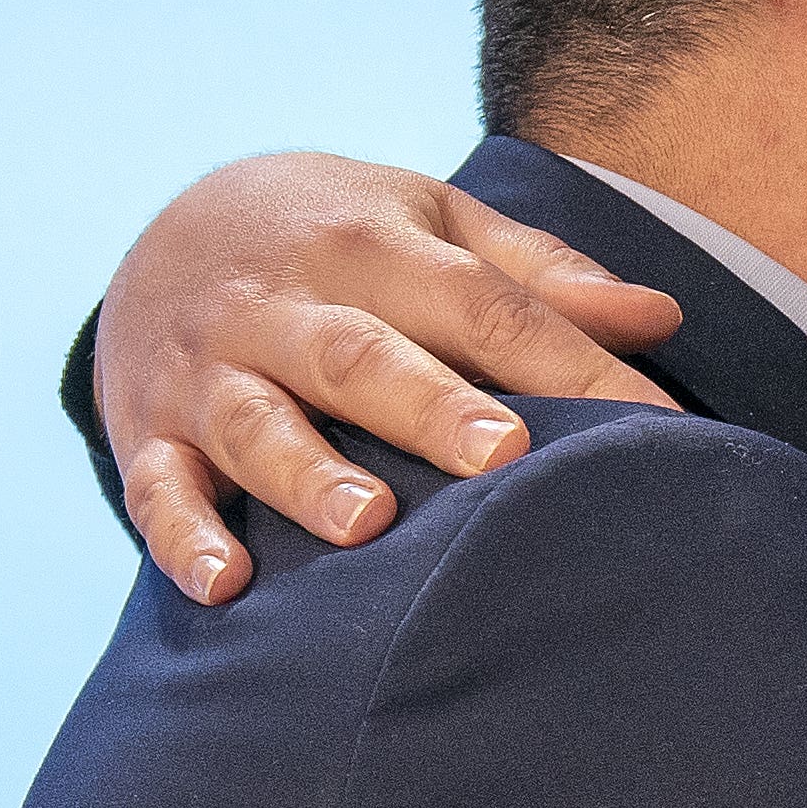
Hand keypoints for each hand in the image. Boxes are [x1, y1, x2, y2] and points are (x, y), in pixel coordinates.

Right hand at [98, 151, 688, 603]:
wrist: (164, 223)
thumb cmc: (340, 237)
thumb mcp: (432, 224)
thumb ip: (539, 275)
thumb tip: (660, 319)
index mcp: (368, 245)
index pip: (482, 304)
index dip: (569, 364)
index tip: (653, 424)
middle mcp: (280, 303)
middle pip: (358, 356)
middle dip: (428, 407)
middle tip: (502, 455)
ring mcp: (207, 371)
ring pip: (258, 423)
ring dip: (308, 476)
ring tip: (368, 523)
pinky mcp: (146, 430)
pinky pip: (157, 489)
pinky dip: (186, 538)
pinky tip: (227, 585)